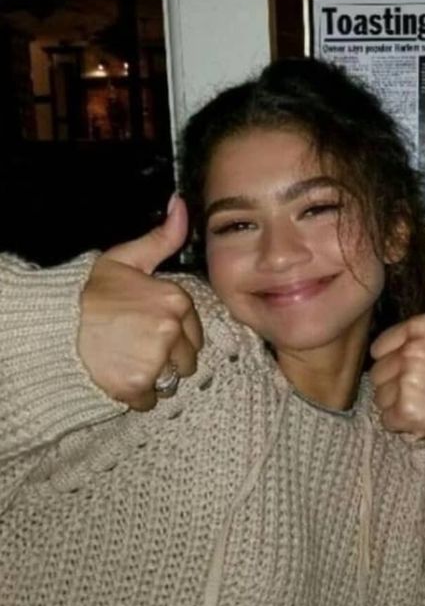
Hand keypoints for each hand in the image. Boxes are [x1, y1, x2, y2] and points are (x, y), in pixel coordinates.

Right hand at [78, 195, 203, 410]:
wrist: (49, 326)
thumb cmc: (87, 293)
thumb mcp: (124, 259)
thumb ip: (161, 238)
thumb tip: (180, 205)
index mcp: (175, 299)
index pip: (194, 330)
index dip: (174, 334)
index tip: (150, 331)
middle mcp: (171, 329)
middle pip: (188, 358)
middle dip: (169, 357)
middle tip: (137, 348)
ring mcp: (155, 359)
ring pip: (174, 380)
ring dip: (157, 377)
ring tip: (128, 362)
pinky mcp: (137, 385)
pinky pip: (152, 400)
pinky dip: (138, 395)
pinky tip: (118, 377)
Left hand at [370, 245, 424, 448]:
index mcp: (422, 325)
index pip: (380, 347)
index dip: (398, 362)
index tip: (424, 369)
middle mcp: (413, 349)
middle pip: (378, 372)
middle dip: (398, 385)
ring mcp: (410, 380)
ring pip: (380, 397)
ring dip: (399, 406)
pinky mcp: (408, 409)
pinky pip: (387, 419)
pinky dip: (403, 425)